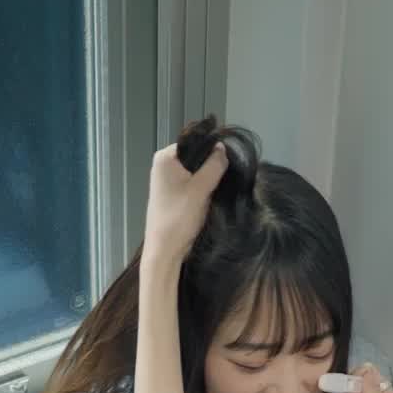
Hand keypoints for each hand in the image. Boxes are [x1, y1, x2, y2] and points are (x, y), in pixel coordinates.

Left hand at [141, 141, 227, 266]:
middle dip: (210, 165)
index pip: (194, 141)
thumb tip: (222, 148)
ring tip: (220, 186)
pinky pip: (191, 184)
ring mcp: (166, 181)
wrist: (165, 251)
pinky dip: (201, 189)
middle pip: (194, 156)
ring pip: (194, 172)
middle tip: (225, 175)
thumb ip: (214, 165)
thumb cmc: (179, 217)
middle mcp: (163, 165)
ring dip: (207, 179)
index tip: (228, 159)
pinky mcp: (172, 195)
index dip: (212, 148)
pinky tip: (210, 197)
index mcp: (165, 157)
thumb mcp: (201, 188)